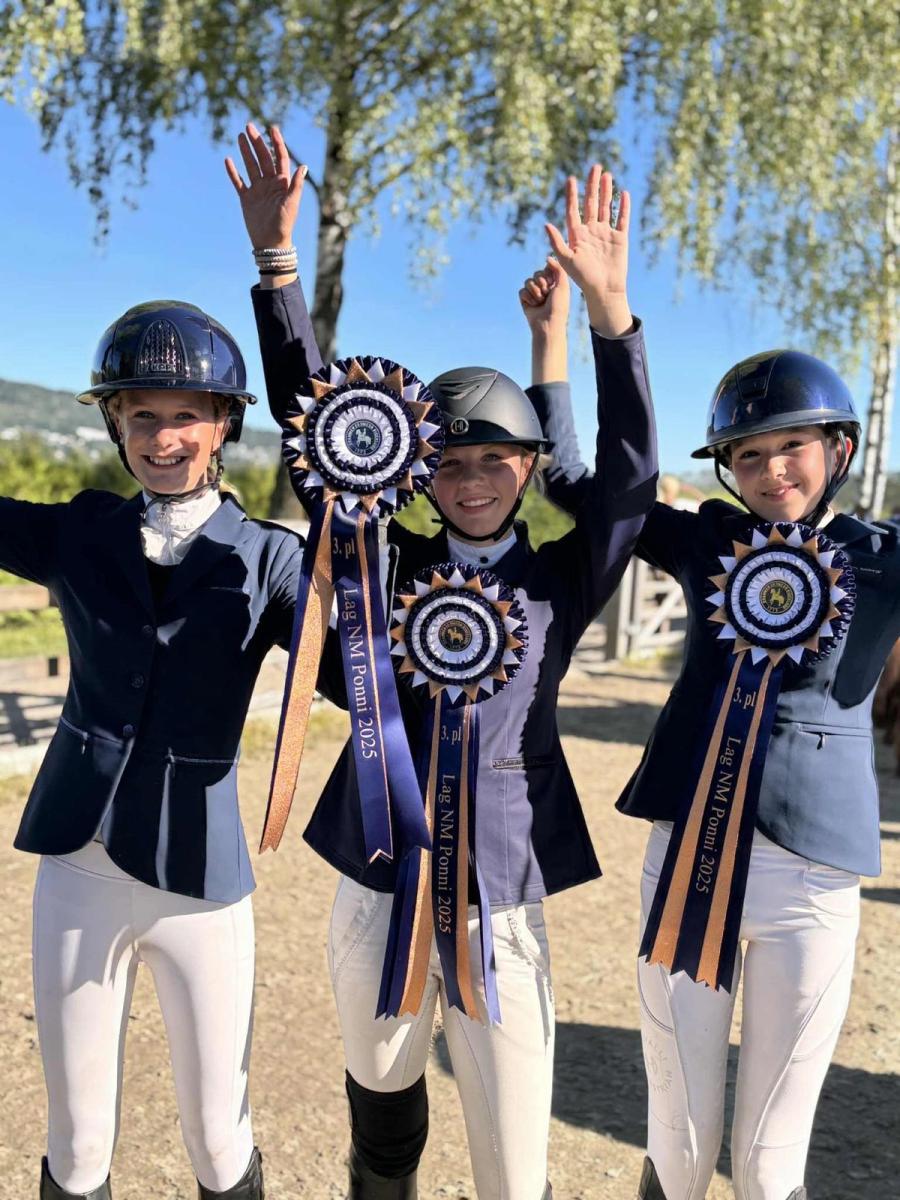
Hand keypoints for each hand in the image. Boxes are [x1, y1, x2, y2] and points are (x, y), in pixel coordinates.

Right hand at [225, 123, 305, 250]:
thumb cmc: (284, 224)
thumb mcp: (291, 203)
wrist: (270, 243)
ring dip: (245, 151)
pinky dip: (233, 172)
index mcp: (282, 183)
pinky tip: (228, 160)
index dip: (276, 142)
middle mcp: (269, 183)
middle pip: (263, 157)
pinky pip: (238, 182)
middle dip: (257, 141)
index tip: (272, 127)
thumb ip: (296, 184)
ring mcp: (257, 190)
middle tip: (249, 126)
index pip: (279, 157)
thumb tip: (303, 166)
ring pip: (250, 165)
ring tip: (240, 136)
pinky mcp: (246, 198)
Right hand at [518, 258, 569, 336]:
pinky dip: (528, 297)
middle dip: (541, 284)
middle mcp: (543, 287)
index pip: (545, 269)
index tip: (552, 283)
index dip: (547, 275)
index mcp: (553, 283)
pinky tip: (533, 305)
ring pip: (528, 281)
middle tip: (547, 294)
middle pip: (536, 273)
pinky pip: (521, 291)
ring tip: (540, 301)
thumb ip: (558, 269)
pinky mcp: (525, 300)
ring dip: (535, 292)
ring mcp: (533, 293)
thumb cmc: (558, 306)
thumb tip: (547, 258)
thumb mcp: (563, 285)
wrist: (548, 323)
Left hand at [545, 165, 631, 335]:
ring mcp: (606, 234)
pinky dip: (623, 207)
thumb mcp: (566, 260)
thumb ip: (557, 242)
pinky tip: (623, 193)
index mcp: (577, 235)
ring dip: (606, 191)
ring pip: (606, 207)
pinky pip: (622, 219)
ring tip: (606, 175)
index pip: (573, 210)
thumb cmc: (582, 278)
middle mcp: (591, 231)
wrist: (603, 290)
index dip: (572, 195)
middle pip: (591, 203)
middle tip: (594, 167)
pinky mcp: (620, 238)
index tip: (571, 179)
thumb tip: (546, 224)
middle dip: (592, 185)